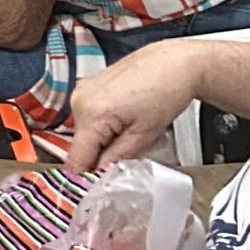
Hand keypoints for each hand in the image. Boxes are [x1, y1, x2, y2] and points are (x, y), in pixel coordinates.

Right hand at [63, 39, 204, 172]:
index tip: (102, 186)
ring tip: (132, 130)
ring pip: (86, 134)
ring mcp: (81, 92)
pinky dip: (105, 126)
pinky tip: (126, 118)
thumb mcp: (144, 136)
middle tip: (132, 150)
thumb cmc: (165, 92)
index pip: (77, 160)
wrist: (173, 63)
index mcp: (91, 113)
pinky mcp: (87, 88)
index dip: (89, 177)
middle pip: (81, 147)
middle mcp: (79, 101)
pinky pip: (90, 119)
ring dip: (105, 141)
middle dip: (103, 156)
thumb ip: (117, 160)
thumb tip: (99, 177)